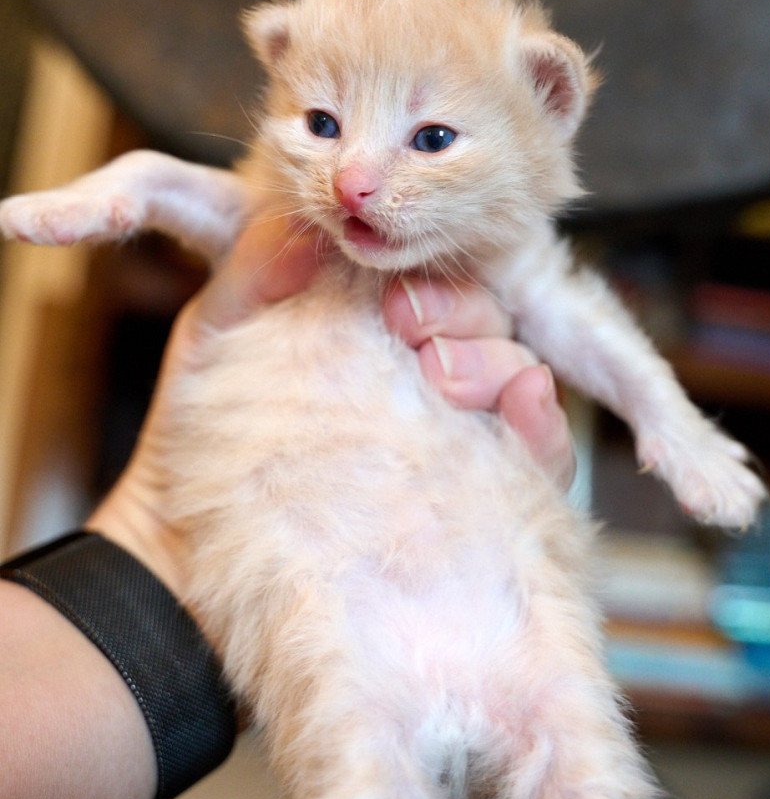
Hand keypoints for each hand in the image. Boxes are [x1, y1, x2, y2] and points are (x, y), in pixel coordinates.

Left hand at [91, 222, 574, 602]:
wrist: (204, 569)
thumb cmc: (198, 454)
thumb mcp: (212, 348)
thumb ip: (250, 275)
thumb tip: (305, 228)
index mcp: (366, 336)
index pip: (419, 277)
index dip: (414, 271)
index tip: (382, 290)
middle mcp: (420, 379)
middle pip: (478, 313)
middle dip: (456, 304)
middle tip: (407, 323)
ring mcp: (460, 434)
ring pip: (517, 367)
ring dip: (493, 356)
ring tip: (442, 378)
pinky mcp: (493, 493)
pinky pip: (543, 445)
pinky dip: (542, 420)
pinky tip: (520, 409)